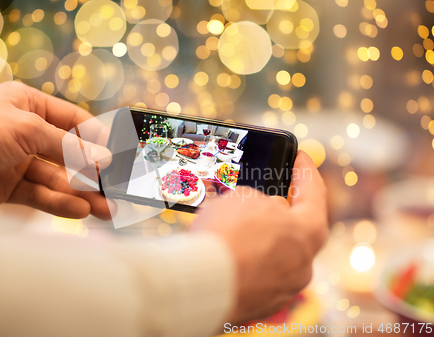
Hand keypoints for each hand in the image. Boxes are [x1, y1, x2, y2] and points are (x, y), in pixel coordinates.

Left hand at [0, 82, 115, 219]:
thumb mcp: (27, 129)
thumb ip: (68, 147)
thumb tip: (103, 159)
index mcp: (30, 106)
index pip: (74, 122)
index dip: (97, 139)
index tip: (118, 156)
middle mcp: (27, 133)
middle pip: (69, 155)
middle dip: (92, 173)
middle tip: (115, 190)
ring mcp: (18, 162)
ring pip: (58, 179)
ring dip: (82, 194)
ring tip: (106, 209)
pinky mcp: (9, 188)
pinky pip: (41, 195)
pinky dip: (60, 203)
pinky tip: (80, 210)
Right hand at [191, 150, 327, 323]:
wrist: (202, 284)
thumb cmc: (227, 236)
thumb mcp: (242, 197)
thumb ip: (259, 200)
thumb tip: (258, 212)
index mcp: (308, 232)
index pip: (314, 192)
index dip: (305, 170)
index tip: (300, 158)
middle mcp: (302, 263)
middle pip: (294, 229)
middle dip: (275, 210)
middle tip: (259, 196)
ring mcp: (283, 288)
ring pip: (273, 254)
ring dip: (256, 239)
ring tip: (230, 226)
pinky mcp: (260, 305)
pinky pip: (255, 275)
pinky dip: (244, 262)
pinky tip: (225, 251)